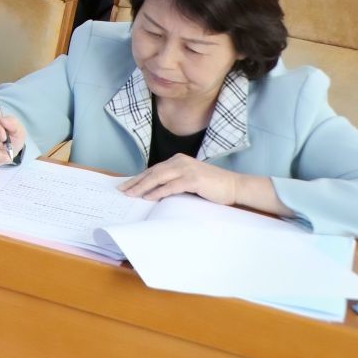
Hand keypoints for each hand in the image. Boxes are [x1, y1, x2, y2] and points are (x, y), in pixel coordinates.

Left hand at [121, 154, 246, 206]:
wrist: (234, 186)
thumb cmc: (212, 185)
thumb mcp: (189, 179)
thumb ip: (173, 180)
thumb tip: (153, 190)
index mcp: (178, 160)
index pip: (153, 169)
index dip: (138, 177)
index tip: (126, 185)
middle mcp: (180, 161)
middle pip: (152, 172)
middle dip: (136, 182)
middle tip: (123, 190)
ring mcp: (187, 169)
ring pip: (158, 177)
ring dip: (143, 186)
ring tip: (131, 194)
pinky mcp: (193, 179)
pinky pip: (171, 186)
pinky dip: (158, 192)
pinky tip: (148, 197)